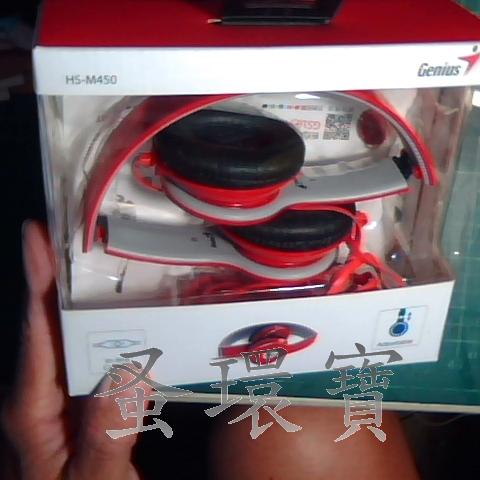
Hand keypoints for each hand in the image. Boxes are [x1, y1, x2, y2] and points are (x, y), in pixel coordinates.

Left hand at [1, 221, 143, 479]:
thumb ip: (106, 433)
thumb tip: (130, 369)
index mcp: (31, 408)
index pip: (36, 333)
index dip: (37, 280)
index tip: (37, 234)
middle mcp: (40, 392)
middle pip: (53, 322)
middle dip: (66, 274)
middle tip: (92, 234)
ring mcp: (61, 395)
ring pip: (76, 337)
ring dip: (92, 299)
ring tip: (118, 263)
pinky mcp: (82, 401)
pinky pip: (97, 356)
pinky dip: (113, 332)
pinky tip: (135, 320)